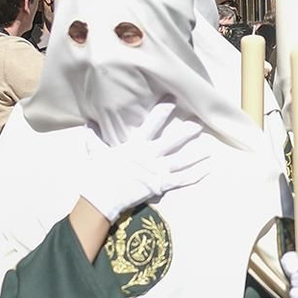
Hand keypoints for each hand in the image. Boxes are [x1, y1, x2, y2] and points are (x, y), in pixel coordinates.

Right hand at [80, 103, 212, 222]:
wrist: (101, 196)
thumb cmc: (98, 174)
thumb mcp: (95, 152)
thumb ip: (94, 137)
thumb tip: (88, 123)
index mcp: (136, 145)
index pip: (152, 124)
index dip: (163, 111)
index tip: (173, 100)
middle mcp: (149, 155)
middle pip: (173, 141)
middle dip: (187, 132)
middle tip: (199, 124)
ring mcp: (157, 170)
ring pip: (181, 160)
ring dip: (196, 155)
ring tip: (209, 149)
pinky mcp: (160, 185)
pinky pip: (181, 180)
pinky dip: (195, 175)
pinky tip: (206, 170)